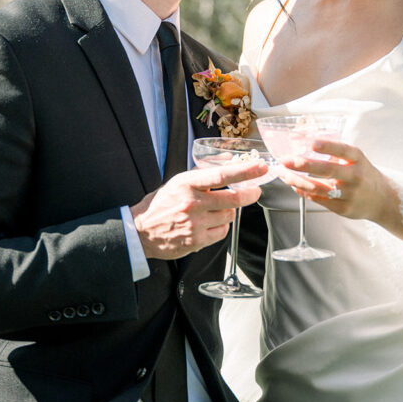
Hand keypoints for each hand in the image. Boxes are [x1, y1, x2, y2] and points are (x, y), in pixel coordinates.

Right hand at [131, 161, 266, 260]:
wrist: (141, 232)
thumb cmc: (162, 204)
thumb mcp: (179, 181)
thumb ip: (204, 172)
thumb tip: (229, 160)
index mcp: (186, 184)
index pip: (220, 175)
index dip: (244, 171)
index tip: (260, 167)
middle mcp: (192, 203)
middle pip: (232, 198)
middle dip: (249, 194)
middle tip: (254, 191)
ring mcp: (195, 223)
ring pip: (229, 215)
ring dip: (229, 211)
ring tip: (216, 210)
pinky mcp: (197, 240)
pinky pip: (222, 232)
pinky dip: (220, 227)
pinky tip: (209, 224)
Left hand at [279, 139, 402, 235]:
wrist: (382, 200)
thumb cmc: (363, 174)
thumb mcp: (356, 159)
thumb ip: (335, 151)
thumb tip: (305, 138)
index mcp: (358, 159)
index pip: (343, 150)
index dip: (328, 146)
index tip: (312, 143)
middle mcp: (355, 176)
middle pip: (328, 170)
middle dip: (303, 165)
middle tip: (285, 161)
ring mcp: (349, 194)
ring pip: (318, 188)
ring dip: (296, 180)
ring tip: (283, 173)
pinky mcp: (343, 209)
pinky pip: (319, 200)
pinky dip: (304, 192)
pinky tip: (294, 185)